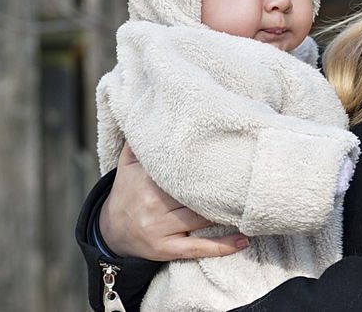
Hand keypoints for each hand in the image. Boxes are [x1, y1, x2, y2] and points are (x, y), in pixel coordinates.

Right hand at [98, 143, 249, 260]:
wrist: (110, 233)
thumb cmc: (127, 192)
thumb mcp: (127, 165)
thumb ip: (140, 141)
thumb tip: (154, 113)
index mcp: (145, 181)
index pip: (180, 171)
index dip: (205, 164)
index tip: (228, 156)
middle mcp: (153, 206)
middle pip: (195, 194)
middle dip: (221, 188)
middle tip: (249, 177)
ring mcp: (160, 230)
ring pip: (201, 219)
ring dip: (227, 212)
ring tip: (251, 201)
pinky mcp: (167, 250)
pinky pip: (198, 248)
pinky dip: (223, 246)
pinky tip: (244, 239)